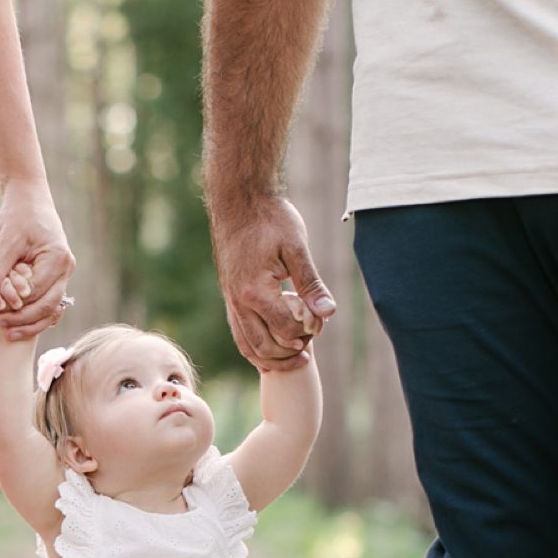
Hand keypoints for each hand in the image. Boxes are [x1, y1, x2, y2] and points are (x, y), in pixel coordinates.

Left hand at [0, 180, 76, 338]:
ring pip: (49, 308)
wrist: (29, 194)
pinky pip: (47, 300)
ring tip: (3, 327)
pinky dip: (33, 312)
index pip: (36, 294)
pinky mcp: (54, 274)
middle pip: (47, 307)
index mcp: (58, 259)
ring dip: (28, 320)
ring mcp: (63, 272)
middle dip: (21, 319)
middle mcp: (66, 268)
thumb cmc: (19, 213)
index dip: (14, 307)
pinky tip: (15, 320)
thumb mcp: (6, 243)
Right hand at [211, 193, 334, 370]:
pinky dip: (255, 348)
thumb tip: (328, 313)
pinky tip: (272, 348)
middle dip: (290, 353)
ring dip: (272, 358)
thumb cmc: (270, 218)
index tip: (321, 321)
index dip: (308, 331)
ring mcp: (230, 301)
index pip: (285, 329)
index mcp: (255, 291)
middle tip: (311, 349)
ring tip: (296, 357)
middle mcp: (238, 302)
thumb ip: (311, 284)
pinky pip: (239, 333)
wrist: (238, 200)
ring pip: (247, 346)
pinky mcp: (229, 297)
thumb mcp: (296, 248)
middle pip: (265, 347)